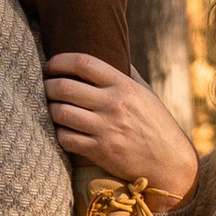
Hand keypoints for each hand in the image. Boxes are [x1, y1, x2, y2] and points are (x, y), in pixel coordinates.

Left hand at [44, 53, 198, 205]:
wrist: (170, 163)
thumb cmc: (158, 125)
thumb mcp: (147, 94)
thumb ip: (127, 74)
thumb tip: (112, 53)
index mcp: (124, 86)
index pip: (83, 63)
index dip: (59, 61)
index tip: (50, 65)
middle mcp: (114, 104)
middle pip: (64, 87)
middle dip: (47, 85)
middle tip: (44, 87)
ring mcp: (106, 128)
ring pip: (60, 112)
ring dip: (50, 109)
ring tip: (52, 108)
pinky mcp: (100, 151)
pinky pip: (66, 138)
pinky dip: (59, 132)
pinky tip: (63, 130)